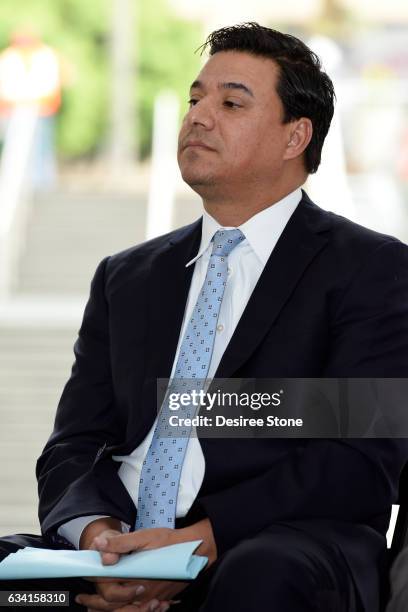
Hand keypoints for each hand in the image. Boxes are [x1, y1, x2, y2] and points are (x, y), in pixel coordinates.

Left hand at [76, 519, 216, 610]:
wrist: (196, 550)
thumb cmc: (171, 542)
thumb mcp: (145, 536)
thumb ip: (121, 543)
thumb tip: (99, 545)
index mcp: (137, 576)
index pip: (108, 582)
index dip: (93, 577)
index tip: (84, 573)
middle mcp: (143, 592)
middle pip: (113, 603)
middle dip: (95, 602)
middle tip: (82, 599)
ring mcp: (152, 599)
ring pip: (125, 611)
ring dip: (108, 610)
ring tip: (94, 608)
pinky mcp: (159, 600)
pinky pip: (139, 611)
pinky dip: (127, 611)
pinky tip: (121, 607)